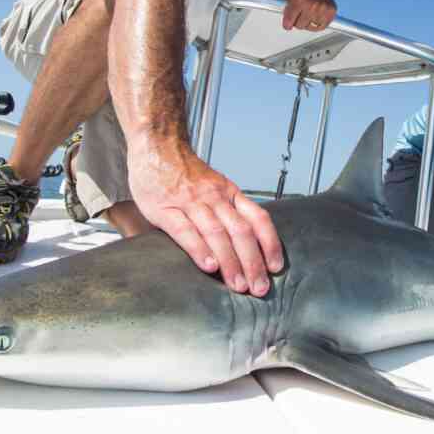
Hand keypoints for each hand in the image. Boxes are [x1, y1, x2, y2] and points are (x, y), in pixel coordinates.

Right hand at [126, 140, 283, 296]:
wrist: (157, 144)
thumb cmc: (184, 171)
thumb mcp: (215, 185)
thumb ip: (227, 209)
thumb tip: (246, 242)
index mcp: (229, 193)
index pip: (258, 218)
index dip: (270, 243)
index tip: (276, 267)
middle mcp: (215, 197)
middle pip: (241, 231)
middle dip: (253, 263)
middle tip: (260, 288)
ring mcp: (191, 202)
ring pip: (217, 233)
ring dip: (231, 262)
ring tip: (239, 285)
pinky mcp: (166, 208)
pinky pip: (185, 231)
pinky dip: (199, 249)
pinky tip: (209, 267)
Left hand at [248, 0, 336, 30]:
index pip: (288, 22)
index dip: (287, 22)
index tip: (288, 19)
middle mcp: (310, 3)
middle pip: (298, 26)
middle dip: (297, 20)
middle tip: (300, 11)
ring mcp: (322, 8)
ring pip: (308, 27)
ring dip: (307, 22)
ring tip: (307, 11)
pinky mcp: (331, 12)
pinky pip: (319, 27)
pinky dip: (317, 24)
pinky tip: (315, 15)